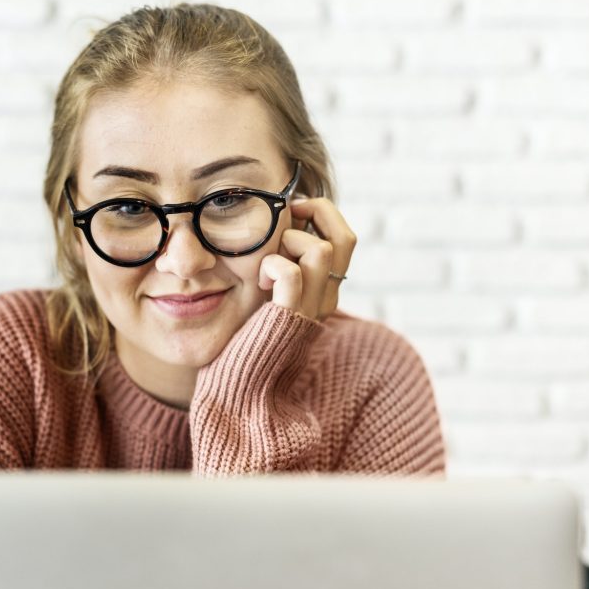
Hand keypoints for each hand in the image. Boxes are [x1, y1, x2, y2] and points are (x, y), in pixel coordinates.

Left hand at [257, 195, 356, 320]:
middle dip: (316, 212)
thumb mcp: (274, 290)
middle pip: (345, 238)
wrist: (243, 377)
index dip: (323, 214)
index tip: (293, 210)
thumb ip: (284, 262)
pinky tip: (259, 280)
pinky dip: (272, 264)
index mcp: (325, 289)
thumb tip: (281, 223)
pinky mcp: (288, 317)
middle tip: (287, 216)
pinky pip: (292, 273)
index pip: (345, 238)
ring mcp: (310, 309)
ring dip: (289, 241)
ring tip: (267, 259)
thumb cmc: (249, 330)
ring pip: (321, 250)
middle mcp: (326, 298)